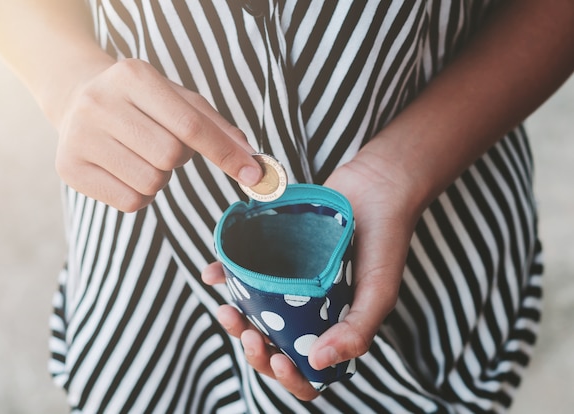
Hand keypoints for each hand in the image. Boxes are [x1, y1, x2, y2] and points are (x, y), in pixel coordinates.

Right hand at [55, 58, 261, 211]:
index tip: (255, 175)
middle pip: (170, 156)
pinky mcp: (69, 168)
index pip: (191, 126)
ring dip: (159, 178)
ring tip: (141, 156)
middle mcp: (100, 102)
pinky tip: (126, 171)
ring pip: (150, 183)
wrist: (75, 97)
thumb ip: (215, 126)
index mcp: (134, 76)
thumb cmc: (139, 101)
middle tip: (163, 144)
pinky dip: (140, 195)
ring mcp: (80, 136)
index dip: (226, 154)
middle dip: (179, 159)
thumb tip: (250, 156)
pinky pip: (130, 202)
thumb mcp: (177, 99)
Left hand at [202, 152, 421, 400]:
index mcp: (335, 327)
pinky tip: (212, 275)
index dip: (289, 376)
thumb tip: (317, 364)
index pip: (308, 370)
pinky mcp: (275, 256)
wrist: (374, 186)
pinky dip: (223, 277)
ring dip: (236, 321)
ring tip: (226, 308)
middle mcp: (310, 311)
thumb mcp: (379, 291)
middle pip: (275, 346)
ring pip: (256, 315)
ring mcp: (291, 285)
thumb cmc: (384, 242)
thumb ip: (357, 331)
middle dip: (255, 348)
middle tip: (247, 332)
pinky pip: (244, 273)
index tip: (278, 358)